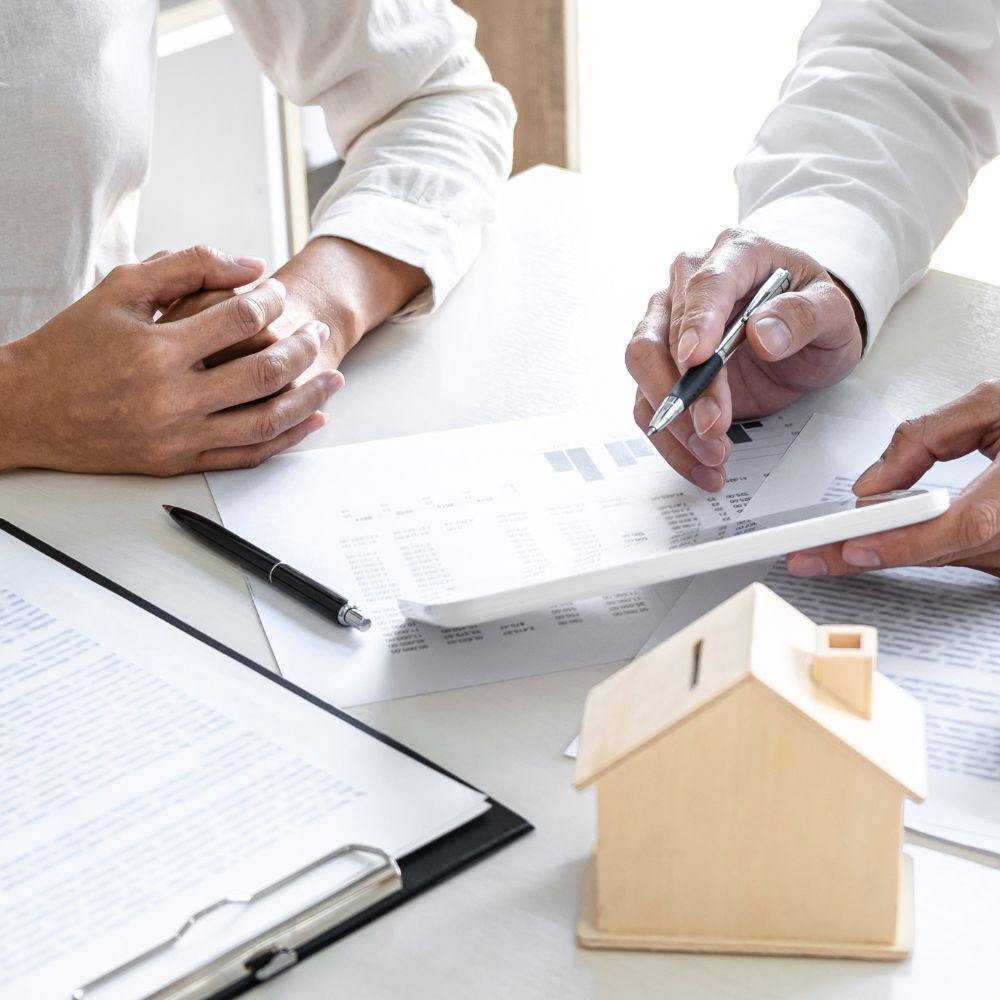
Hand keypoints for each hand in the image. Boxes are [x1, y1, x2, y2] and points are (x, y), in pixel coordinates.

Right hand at [0, 246, 343, 475]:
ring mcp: (178, 435)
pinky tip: (308, 421)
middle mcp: (171, 397)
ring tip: (332, 379)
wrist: (26, 408)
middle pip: (264, 372)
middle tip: (316, 333)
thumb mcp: (120, 289)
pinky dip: (284, 439)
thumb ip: (187, 266)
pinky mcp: (178, 462)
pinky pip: (245, 455)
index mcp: (157, 349)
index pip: (241, 320)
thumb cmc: (71, 345)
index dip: (271, 301)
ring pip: (265, 421)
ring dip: (308, 399)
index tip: (278, 293)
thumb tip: (251, 264)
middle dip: (302, 349)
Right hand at [626, 228, 863, 490]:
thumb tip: (764, 333)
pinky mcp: (662, 365)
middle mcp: (690, 284)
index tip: (697, 359)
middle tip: (713, 427)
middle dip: (685, 390)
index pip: (705, 285)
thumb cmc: (814, 314)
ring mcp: (669, 324)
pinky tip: (701, 463)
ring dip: (673, 418)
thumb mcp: (834, 313)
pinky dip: (671, 439)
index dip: (697, 322)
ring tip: (713, 451)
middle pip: (660, 335)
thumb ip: (806, 316)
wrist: (804, 337)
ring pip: (643, 370)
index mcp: (736, 255)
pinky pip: (649, 403)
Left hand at [787, 382, 999, 576]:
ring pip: (940, 557)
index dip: (905, 542)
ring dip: (882, 552)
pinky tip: (871, 540)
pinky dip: (913, 546)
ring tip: (821, 550)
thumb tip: (873, 482)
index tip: (855, 546)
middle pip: (935, 551)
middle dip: (863, 553)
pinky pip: (954, 554)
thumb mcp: (996, 403)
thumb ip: (929, 436)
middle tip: (804, 556)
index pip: (961, 527)